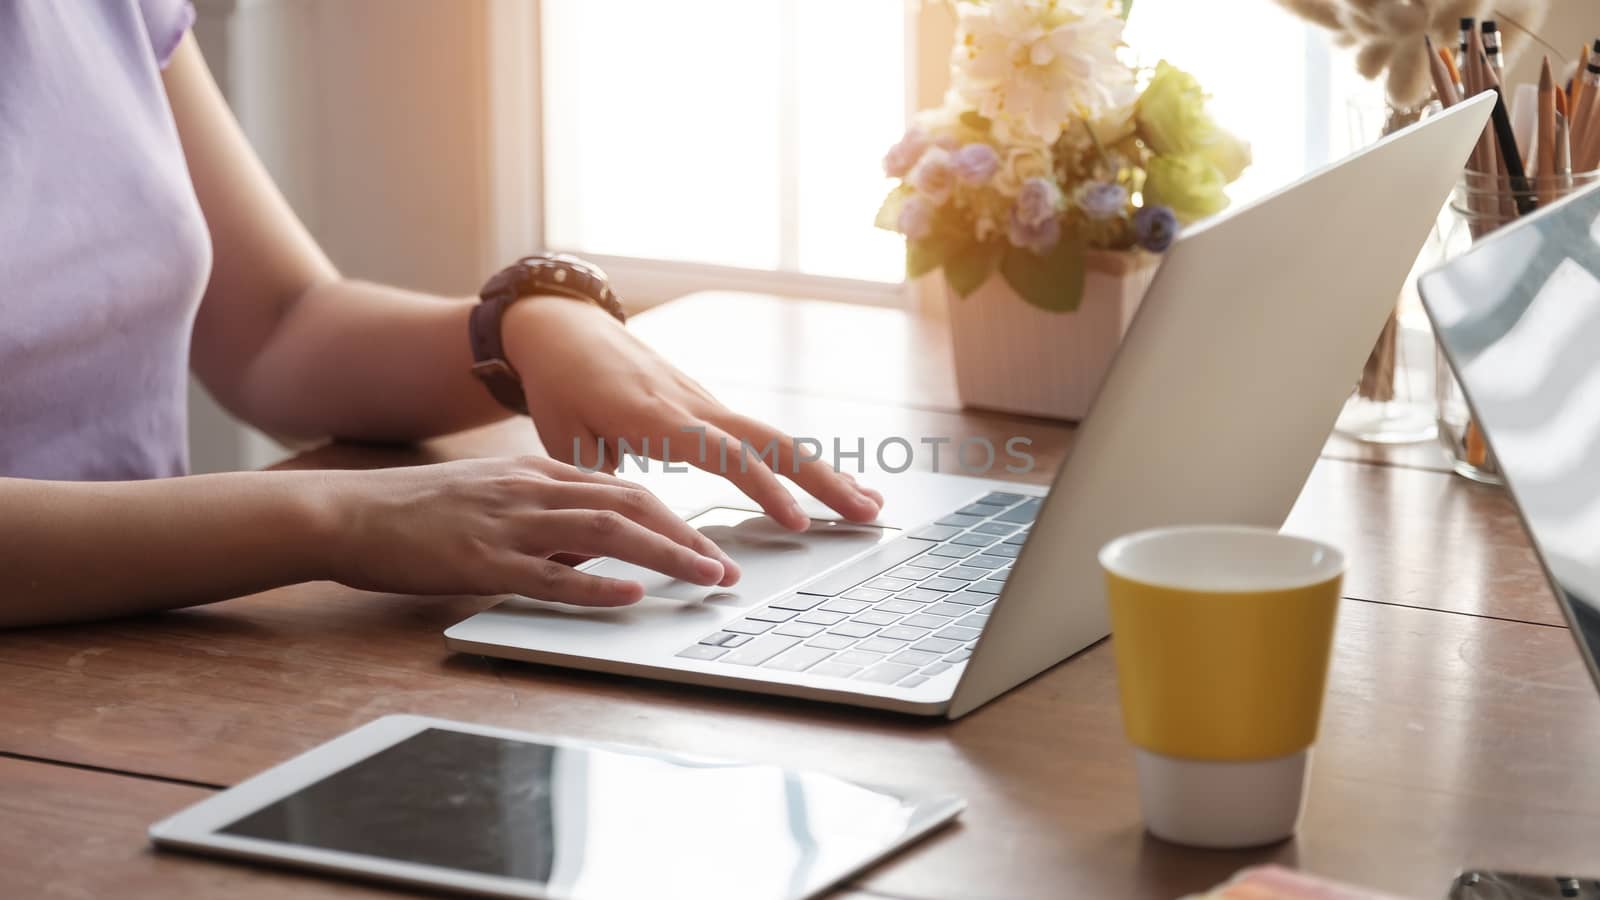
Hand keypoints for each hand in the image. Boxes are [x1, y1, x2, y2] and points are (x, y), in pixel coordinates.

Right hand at [324, 456, 740, 606]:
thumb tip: (594, 552)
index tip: (709, 542)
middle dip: (688, 536)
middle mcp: (531, 490)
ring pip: (606, 532)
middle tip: (727, 568)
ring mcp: (508, 523)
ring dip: (665, 555)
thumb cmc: (415, 513)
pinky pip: (549, 574)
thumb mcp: (492, 500)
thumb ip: (545, 519)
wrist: (346, 514)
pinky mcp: (481, 560)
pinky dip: (596, 585)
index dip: (674, 516)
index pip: (623, 489)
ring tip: (705, 578)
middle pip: (630, 505)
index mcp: (536, 473)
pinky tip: (631, 596)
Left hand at [503, 298, 883, 530]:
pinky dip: (802, 462)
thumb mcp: (564, 439)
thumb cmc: (561, 387)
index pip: (723, 454)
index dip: (763, 487)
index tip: (794, 521)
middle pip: (772, 441)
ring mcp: (708, 405)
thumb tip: (616, 537)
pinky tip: (835, 482)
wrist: (567, 331)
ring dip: (826, 473)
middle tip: (865, 513)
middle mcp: (694, 407)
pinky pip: (764, 437)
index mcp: (657, 416)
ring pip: (777, 438)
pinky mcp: (711, 410)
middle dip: (822, 479)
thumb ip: (599, 483)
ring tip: (871, 504)